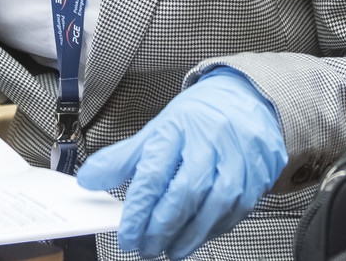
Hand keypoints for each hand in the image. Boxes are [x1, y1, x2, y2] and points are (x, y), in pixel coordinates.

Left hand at [76, 68, 285, 259]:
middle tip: (144, 247)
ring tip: (168, 249)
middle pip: (184, 192)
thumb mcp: (156, 129)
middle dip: (161, 227)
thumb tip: (89, 180)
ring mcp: (237, 160)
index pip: (153, 173)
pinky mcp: (256, 177)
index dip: (137, 211)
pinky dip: (211, 231)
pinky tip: (195, 237)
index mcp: (177, 128)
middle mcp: (208, 142)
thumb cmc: (198, 118)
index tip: (125, 234)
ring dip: (188, 236)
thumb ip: (122, 158)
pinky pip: (233, 212)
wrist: (245, 100)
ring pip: (212, 206)